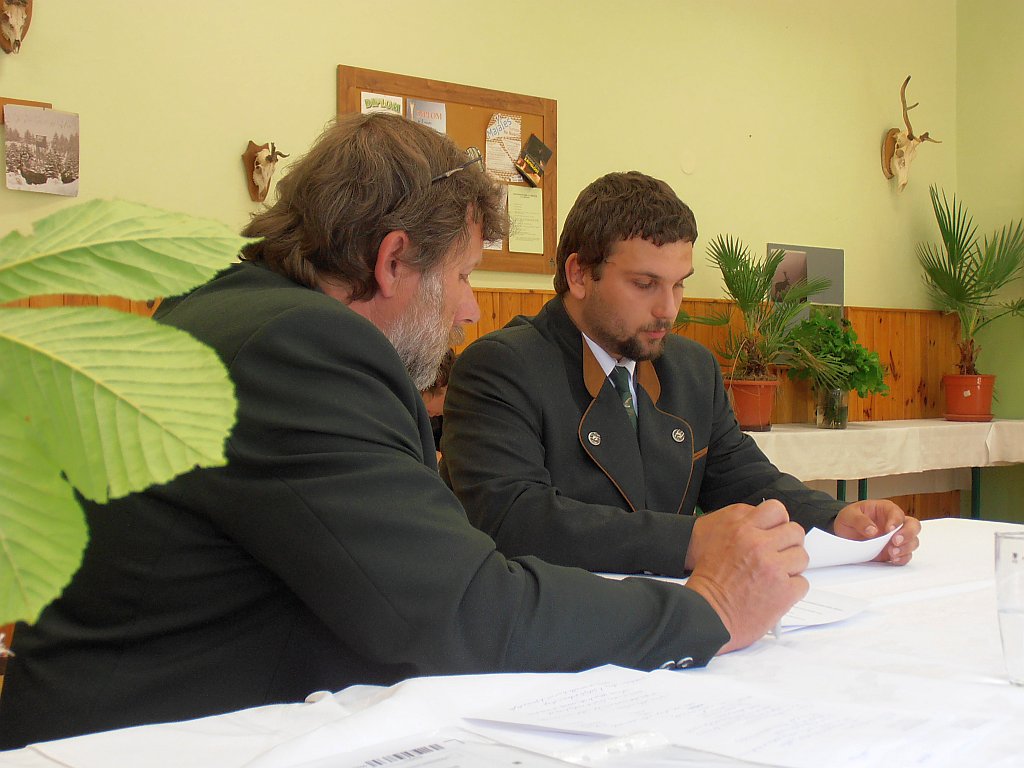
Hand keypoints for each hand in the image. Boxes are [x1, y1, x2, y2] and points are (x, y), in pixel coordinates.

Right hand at [684, 500, 808, 653]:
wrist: (707, 613)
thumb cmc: (709, 581)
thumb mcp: (718, 541)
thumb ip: (745, 530)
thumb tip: (770, 527)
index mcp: (742, 529)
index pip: (776, 510)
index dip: (779, 522)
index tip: (776, 531)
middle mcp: (759, 545)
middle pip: (795, 532)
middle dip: (788, 544)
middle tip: (779, 556)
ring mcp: (774, 568)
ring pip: (802, 557)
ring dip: (791, 567)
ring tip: (775, 577)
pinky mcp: (785, 591)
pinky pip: (803, 583)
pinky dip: (792, 589)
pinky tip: (776, 592)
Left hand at [832, 499, 920, 565]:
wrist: (844, 534)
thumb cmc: (850, 519)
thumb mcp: (849, 515)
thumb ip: (859, 520)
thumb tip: (872, 530)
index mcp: (885, 510)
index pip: (897, 513)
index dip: (896, 521)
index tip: (889, 529)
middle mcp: (895, 523)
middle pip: (913, 526)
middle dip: (908, 534)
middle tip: (896, 541)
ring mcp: (896, 538)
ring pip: (912, 541)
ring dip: (905, 548)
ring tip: (892, 553)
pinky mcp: (894, 551)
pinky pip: (905, 555)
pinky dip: (902, 558)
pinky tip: (894, 559)